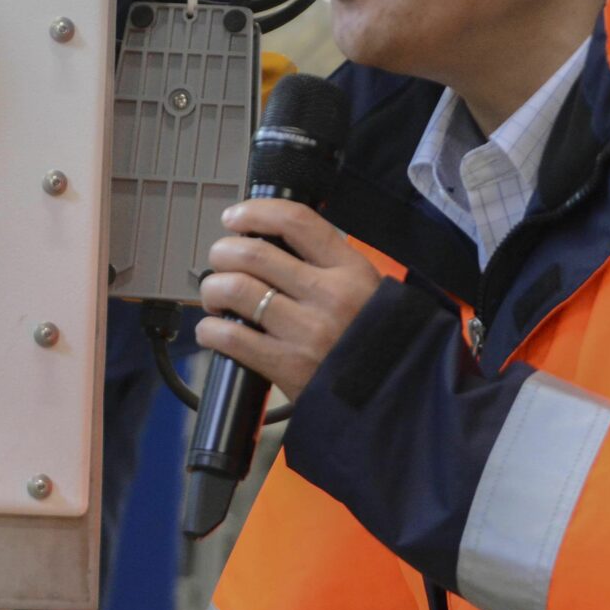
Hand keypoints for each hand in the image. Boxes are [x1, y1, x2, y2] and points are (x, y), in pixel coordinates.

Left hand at [197, 198, 382, 398]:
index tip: (235, 217)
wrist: (399, 397)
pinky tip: (212, 331)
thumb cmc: (377, 342)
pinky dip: (210, 330)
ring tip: (215, 297)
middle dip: (223, 252)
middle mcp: (328, 295)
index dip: (255, 212)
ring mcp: (307, 331)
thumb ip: (328, 267)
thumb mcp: (369, 290)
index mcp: (350, 269)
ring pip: (236, 289)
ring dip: (213, 289)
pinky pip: (231, 336)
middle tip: (220, 261)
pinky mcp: (288, 366)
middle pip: (254, 253)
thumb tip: (272, 248)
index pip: (296, 222)